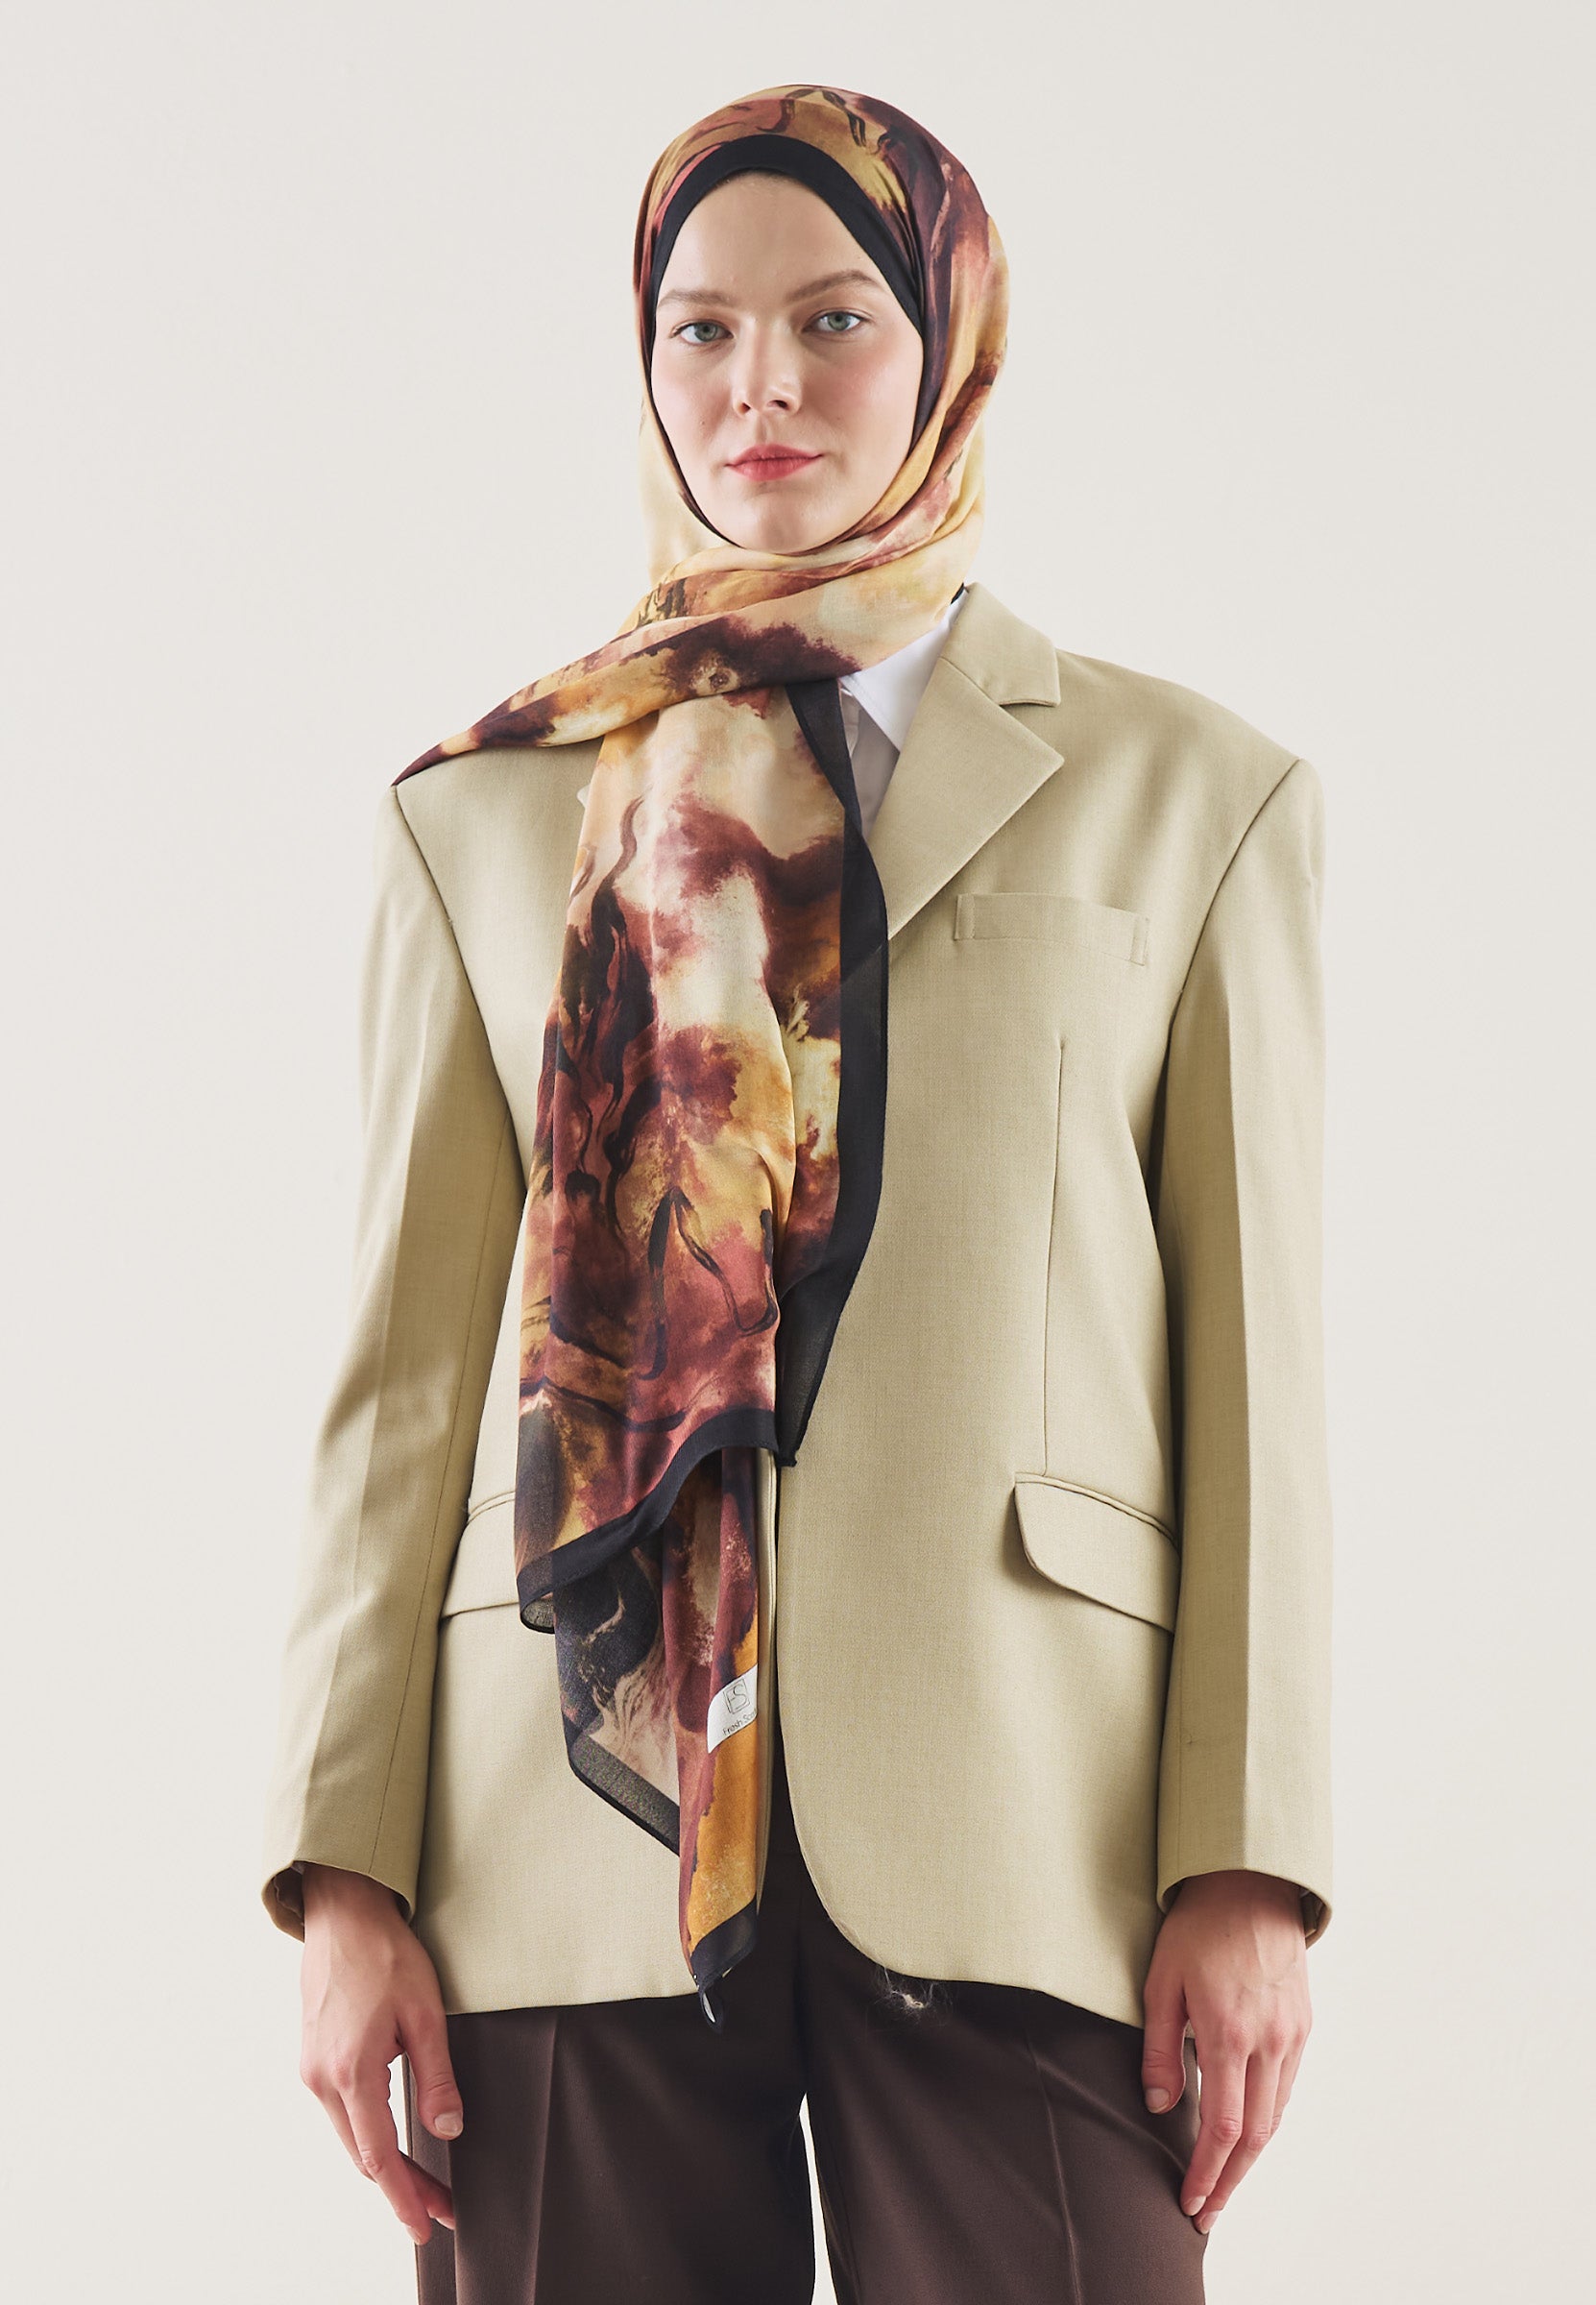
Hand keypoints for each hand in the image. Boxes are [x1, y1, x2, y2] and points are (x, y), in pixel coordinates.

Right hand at [298, 1863, 462, 2247]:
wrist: (342, 1913)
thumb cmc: (386, 1955)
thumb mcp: (425, 2013)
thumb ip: (437, 2076)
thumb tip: (449, 2129)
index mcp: (350, 2072)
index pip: (379, 2156)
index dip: (404, 2196)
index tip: (426, 2226)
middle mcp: (321, 2080)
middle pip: (363, 2155)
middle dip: (402, 2187)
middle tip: (441, 2210)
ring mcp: (311, 2070)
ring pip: (350, 2136)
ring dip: (386, 2162)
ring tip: (426, 2182)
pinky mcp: (312, 2058)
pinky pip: (342, 2112)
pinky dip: (369, 2134)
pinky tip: (394, 2139)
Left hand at [1140, 1869, 1310, 2234]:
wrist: (1250, 1882)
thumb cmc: (1198, 1927)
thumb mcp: (1161, 1981)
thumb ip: (1160, 2048)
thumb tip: (1159, 2104)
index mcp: (1229, 2032)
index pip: (1222, 2126)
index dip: (1208, 2172)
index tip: (1192, 2202)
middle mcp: (1269, 2040)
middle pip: (1255, 2135)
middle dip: (1230, 2180)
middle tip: (1208, 2210)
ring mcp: (1292, 2034)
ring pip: (1276, 2115)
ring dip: (1250, 2154)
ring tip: (1223, 2179)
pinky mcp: (1304, 2024)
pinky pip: (1287, 2085)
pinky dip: (1268, 2116)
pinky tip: (1248, 2128)